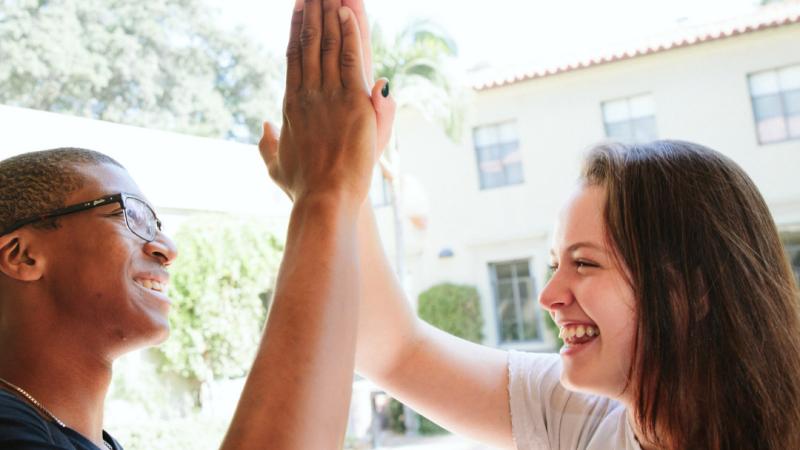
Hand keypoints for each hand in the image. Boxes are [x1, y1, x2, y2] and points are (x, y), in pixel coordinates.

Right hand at [260, 0, 376, 204]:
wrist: (323, 199)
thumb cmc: (303, 187)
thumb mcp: (278, 166)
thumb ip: (268, 144)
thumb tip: (263, 126)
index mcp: (291, 105)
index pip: (294, 56)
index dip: (296, 28)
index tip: (298, 6)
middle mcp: (307, 94)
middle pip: (309, 42)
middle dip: (313, 10)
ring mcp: (328, 95)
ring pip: (328, 44)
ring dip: (330, 13)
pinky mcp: (353, 102)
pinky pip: (351, 59)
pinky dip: (350, 34)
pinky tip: (347, 11)